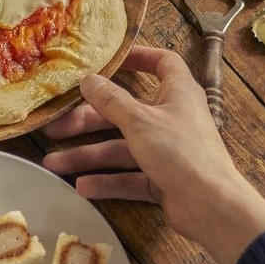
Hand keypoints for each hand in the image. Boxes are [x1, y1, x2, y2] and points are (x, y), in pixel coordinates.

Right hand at [41, 44, 264, 263]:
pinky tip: (82, 187)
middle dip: (89, 120)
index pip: (162, 63)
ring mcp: (168, 151)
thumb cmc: (180, 150)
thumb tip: (89, 79)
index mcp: (177, 92)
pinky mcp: (163, 180)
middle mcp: (172, 118)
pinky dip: (108, 181)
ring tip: (53, 164)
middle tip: (56, 126)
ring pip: (122, 148)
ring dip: (89, 155)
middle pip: (125, 112)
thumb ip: (112, 100)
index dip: (138, 57)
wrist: (211, 206)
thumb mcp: (140, 120)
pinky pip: (130, 176)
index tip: (108, 61)